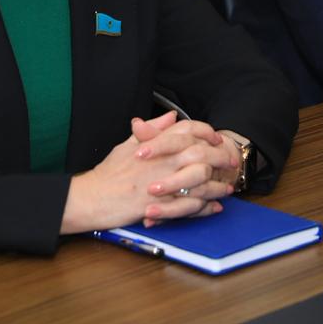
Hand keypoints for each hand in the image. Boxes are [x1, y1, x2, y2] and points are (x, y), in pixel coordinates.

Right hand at [59, 112, 234, 233]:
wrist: (92, 198)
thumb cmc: (109, 173)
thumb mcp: (128, 144)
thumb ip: (153, 129)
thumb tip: (171, 116)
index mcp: (155, 144)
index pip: (188, 130)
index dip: (206, 133)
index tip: (216, 140)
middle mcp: (161, 161)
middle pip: (201, 154)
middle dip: (220, 159)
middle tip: (230, 164)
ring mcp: (162, 183)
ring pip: (200, 182)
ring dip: (217, 186)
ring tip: (227, 189)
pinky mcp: (160, 205)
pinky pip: (190, 206)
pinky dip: (205, 207)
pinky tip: (213, 207)